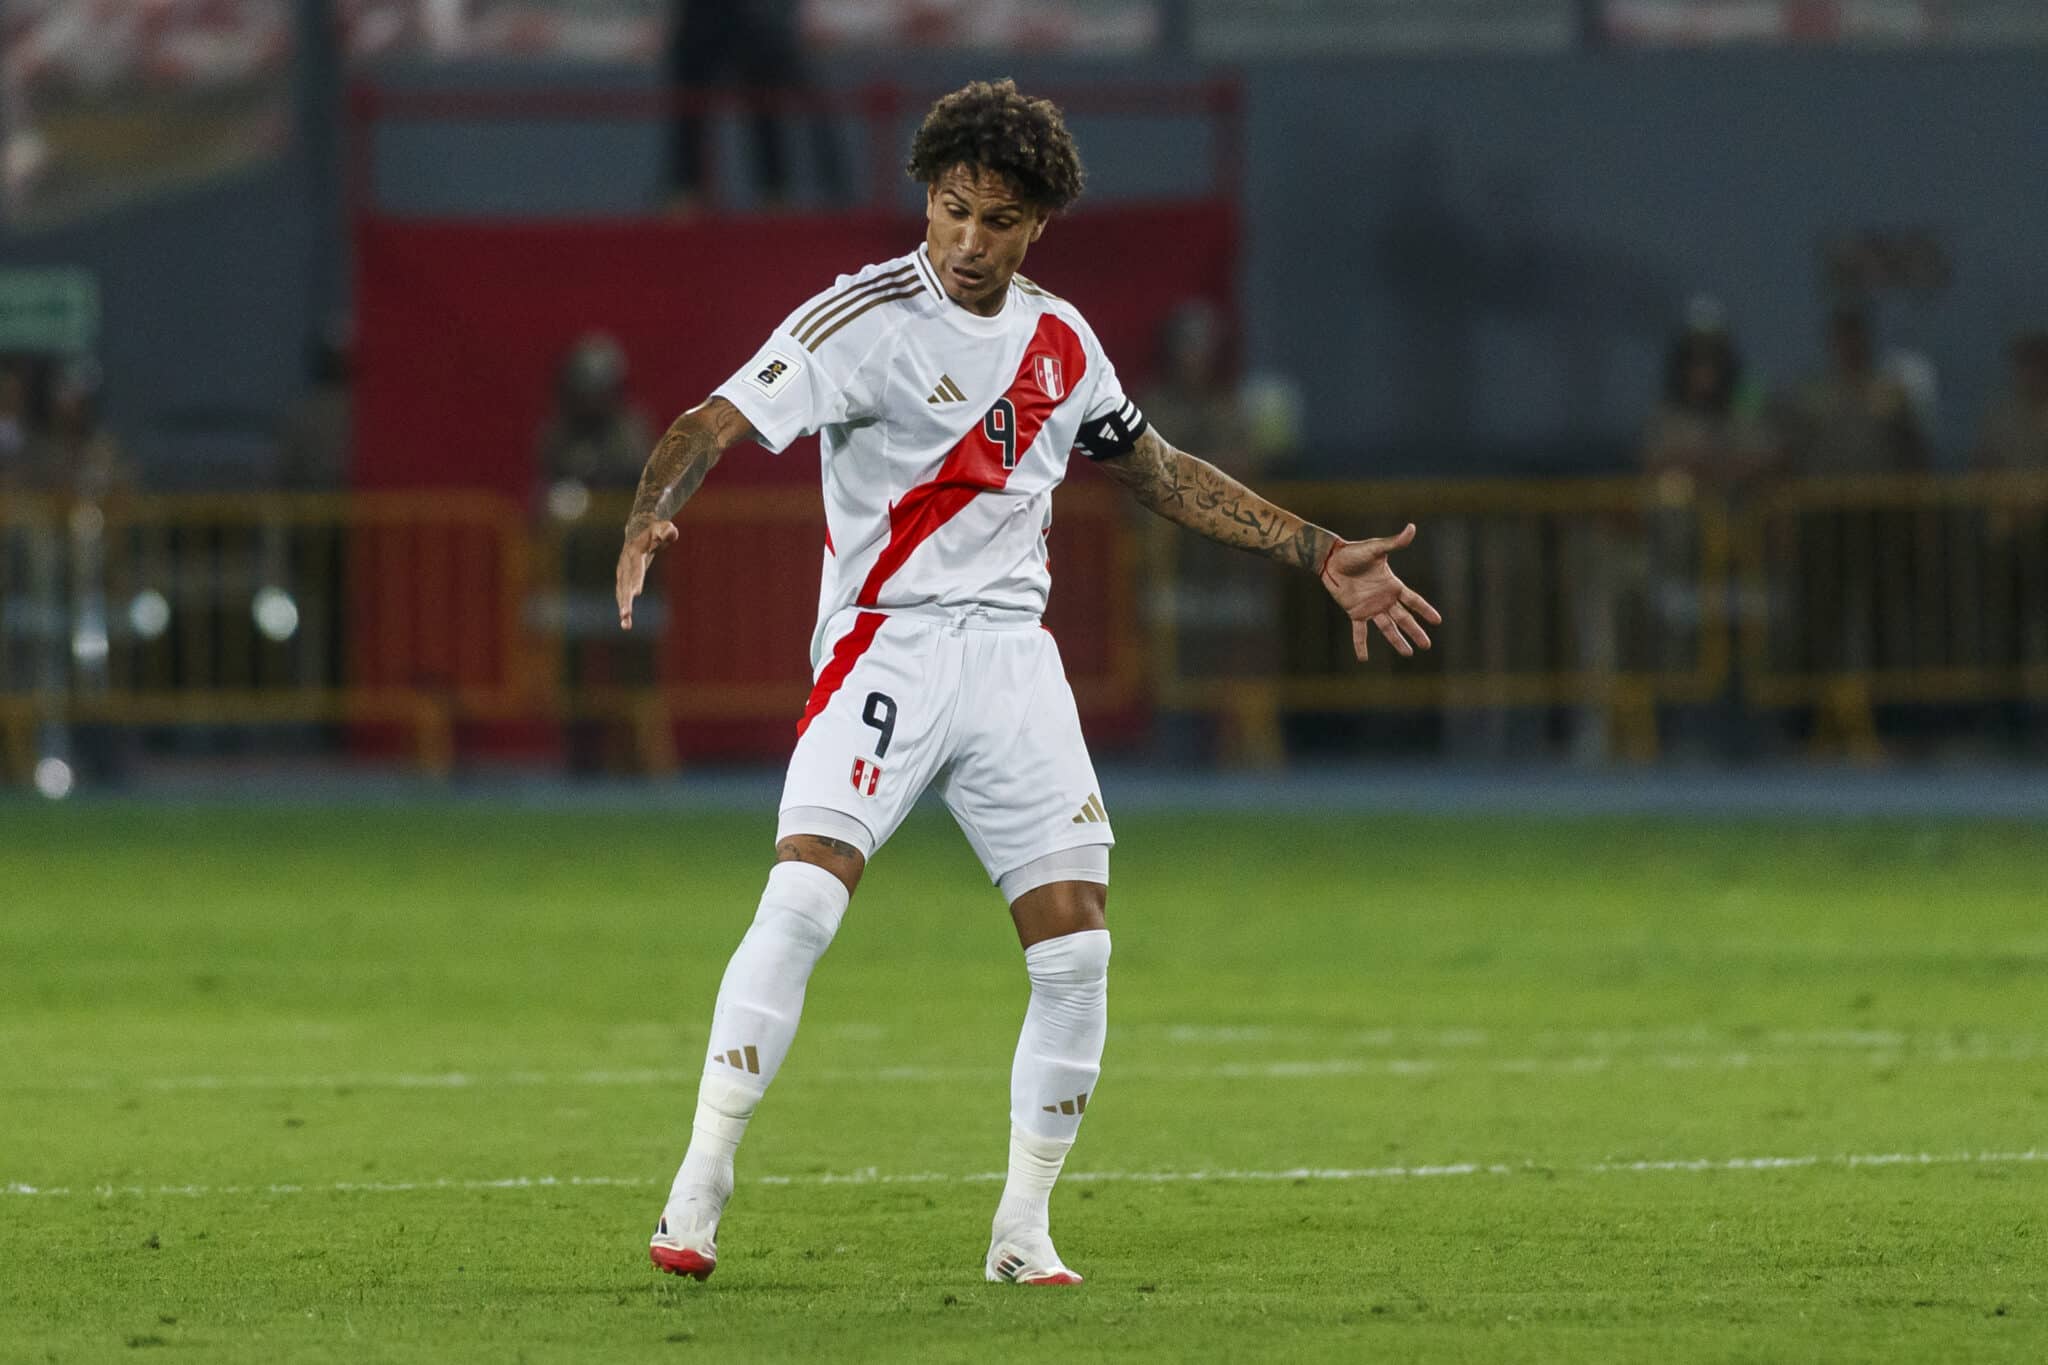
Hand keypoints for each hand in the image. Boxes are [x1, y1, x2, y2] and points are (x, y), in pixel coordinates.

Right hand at [616, 520, 678, 628]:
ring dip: (623, 609)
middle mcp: (625, 565)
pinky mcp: (623, 580)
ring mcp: (622, 573)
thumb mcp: (663, 527)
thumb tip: (668, 534)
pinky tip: (626, 623)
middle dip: (625, 600)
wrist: (638, 531)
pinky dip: (623, 608)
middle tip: (626, 615)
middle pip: (625, 584)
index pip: (636, 569)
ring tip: (625, 625)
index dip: (636, 580)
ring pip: (621, 593)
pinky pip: (622, 595)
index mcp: (634, 553)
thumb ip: (666, 530)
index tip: (637, 593)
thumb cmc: (655, 531)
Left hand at [1320, 523, 1442, 660]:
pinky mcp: (1355, 613)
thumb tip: (1412, 528)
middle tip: (1427, 645)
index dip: (1425, 610)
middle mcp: (1384, 599)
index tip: (1438, 621)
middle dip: (1415, 632)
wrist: (1331, 559)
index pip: (1413, 600)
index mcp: (1392, 585)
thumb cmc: (1354, 552)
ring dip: (1396, 641)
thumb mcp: (1376, 548)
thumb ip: (1394, 542)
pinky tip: (1363, 659)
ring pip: (1387, 628)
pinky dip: (1360, 645)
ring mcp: (1370, 608)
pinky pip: (1359, 632)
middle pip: (1403, 618)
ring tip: (1408, 654)